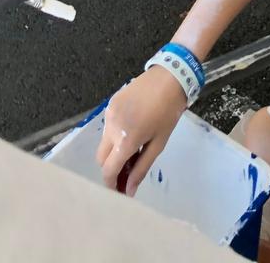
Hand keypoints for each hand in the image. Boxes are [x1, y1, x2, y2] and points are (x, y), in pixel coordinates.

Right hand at [96, 66, 187, 195]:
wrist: (169, 77)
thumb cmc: (168, 112)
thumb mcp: (158, 143)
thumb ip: (141, 168)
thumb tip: (128, 190)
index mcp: (126, 140)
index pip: (108, 170)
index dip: (111, 184)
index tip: (119, 192)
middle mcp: (111, 127)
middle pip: (101, 158)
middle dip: (111, 168)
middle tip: (126, 173)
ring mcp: (109, 114)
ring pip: (103, 142)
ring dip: (113, 151)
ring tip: (132, 151)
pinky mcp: (110, 103)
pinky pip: (107, 126)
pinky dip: (115, 135)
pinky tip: (131, 132)